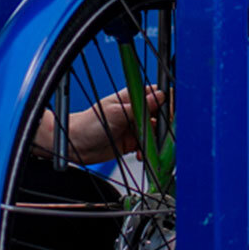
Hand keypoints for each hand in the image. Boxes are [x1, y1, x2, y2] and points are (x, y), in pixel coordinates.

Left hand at [35, 85, 167, 164]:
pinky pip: (148, 146)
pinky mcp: (133, 142)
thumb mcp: (116, 113)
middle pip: (162, 115)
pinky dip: (148, 151)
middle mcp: (137, 111)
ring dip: (155, 141)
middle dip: (164, 126)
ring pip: (157, 132)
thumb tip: (160, 97)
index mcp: (133, 97)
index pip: (159, 95)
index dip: (169, 103)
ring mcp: (136, 126)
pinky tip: (140, 154)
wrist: (76, 145)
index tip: (171, 115)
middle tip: (160, 135)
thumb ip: (139, 107)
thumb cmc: (89, 124)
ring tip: (145, 147)